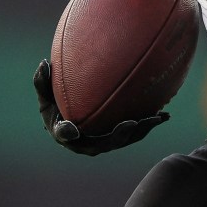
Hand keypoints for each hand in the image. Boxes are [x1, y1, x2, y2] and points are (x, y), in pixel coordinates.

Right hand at [33, 59, 169, 155]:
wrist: (73, 123)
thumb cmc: (57, 107)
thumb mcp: (46, 96)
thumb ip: (42, 82)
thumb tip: (44, 63)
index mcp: (65, 133)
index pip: (64, 134)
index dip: (67, 132)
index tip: (72, 128)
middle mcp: (87, 143)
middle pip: (104, 143)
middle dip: (119, 135)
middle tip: (130, 122)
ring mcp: (105, 143)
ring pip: (125, 140)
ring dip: (141, 130)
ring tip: (156, 117)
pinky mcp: (119, 139)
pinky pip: (135, 133)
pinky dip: (148, 124)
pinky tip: (164, 114)